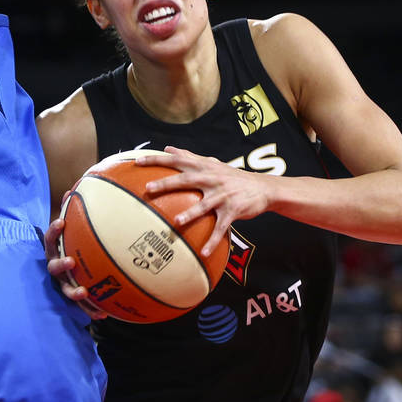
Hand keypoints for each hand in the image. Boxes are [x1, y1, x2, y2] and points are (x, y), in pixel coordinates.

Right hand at [44, 214, 107, 319]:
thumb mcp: (73, 231)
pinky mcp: (74, 297)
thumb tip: (75, 188)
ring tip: (84, 292)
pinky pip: (82, 306)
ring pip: (65, 289)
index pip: (50, 239)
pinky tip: (105, 313)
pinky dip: (92, 309)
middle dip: (61, 265)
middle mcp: (56, 267)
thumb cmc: (74, 245)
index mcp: (55, 250)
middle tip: (70, 262)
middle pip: (53, 267)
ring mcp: (63, 283)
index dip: (54, 230)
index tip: (62, 222)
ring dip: (73, 292)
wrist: (72, 271)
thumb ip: (73, 213)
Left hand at [136, 146, 271, 256]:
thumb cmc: (232, 176)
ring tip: (177, 221)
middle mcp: (212, 179)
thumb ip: (190, 156)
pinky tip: (203, 252)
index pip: (178, 160)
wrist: (263, 188)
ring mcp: (223, 195)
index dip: (158, 159)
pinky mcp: (233, 211)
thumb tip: (168, 148)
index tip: (138, 162)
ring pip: (204, 205)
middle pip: (186, 179)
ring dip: (191, 213)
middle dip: (167, 183)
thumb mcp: (212, 163)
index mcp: (204, 167)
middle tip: (149, 188)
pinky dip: (212, 241)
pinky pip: (221, 228)